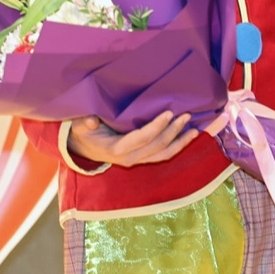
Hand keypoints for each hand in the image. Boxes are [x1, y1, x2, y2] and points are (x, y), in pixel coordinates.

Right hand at [67, 110, 198, 166]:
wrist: (83, 148)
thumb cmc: (84, 132)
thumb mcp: (80, 126)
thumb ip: (84, 122)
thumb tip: (91, 121)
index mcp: (116, 149)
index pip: (141, 138)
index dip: (156, 127)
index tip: (169, 113)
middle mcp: (129, 158)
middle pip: (157, 145)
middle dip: (173, 131)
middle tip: (186, 114)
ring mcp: (137, 160)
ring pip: (164, 154)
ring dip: (180, 141)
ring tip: (195, 129)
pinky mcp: (143, 159)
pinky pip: (163, 155)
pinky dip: (177, 146)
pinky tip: (188, 136)